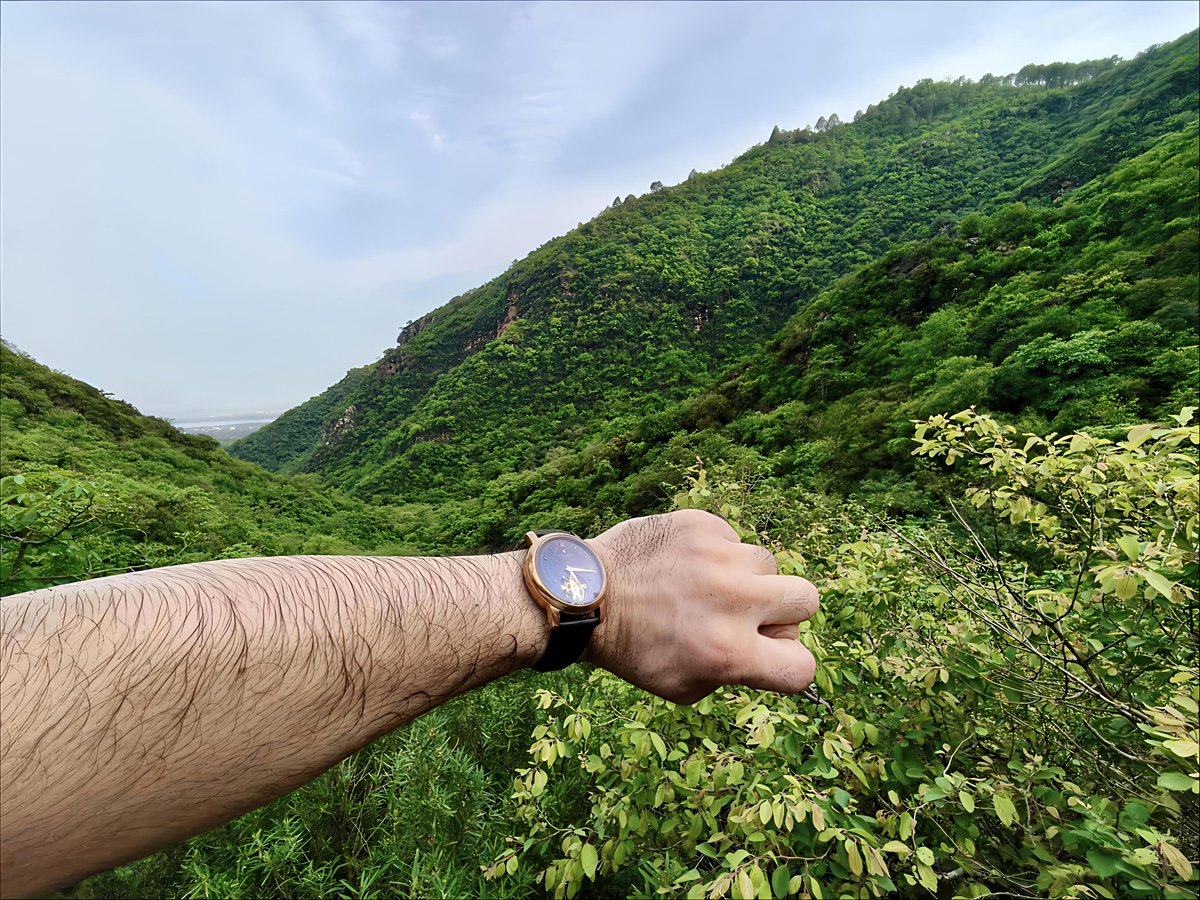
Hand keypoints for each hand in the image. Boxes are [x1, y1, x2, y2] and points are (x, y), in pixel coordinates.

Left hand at [585, 509, 818, 703]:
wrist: (585, 594)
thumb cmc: (633, 648)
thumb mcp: (683, 686)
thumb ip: (736, 674)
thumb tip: (770, 649)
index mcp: (729, 653)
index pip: (802, 667)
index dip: (789, 665)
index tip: (767, 656)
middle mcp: (732, 601)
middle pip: (806, 599)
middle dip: (784, 612)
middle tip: (750, 615)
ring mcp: (719, 556)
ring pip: (767, 564)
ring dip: (746, 579)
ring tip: (705, 587)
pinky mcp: (701, 524)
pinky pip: (733, 539)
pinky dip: (716, 554)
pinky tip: (685, 565)